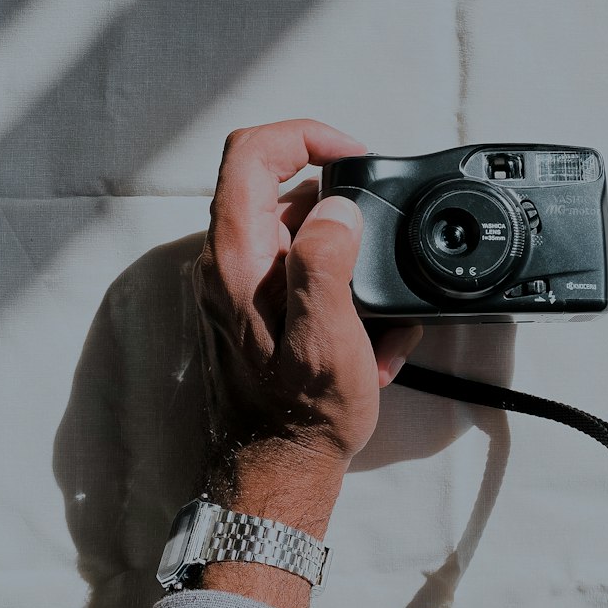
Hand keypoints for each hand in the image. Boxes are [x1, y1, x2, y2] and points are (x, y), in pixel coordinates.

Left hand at [193, 118, 422, 516]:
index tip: (354, 155)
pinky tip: (371, 330)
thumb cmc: (301, 417)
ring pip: (294, 229)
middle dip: (338, 201)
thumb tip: (337, 209)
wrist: (277, 473)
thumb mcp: (327, 341)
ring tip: (381, 301)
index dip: (305, 135)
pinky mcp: (253, 308)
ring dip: (345, 250)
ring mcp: (237, 285)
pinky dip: (339, 284)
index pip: (253, 151)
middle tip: (380, 231)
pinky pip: (299, 270)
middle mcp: (226, 264)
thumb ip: (325, 265)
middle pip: (274, 185)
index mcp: (237, 258)